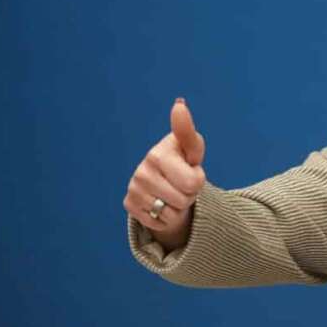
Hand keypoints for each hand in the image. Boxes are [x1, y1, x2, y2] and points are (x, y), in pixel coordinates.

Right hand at [123, 98, 206, 249]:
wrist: (165, 183)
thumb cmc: (183, 161)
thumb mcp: (192, 149)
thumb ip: (188, 134)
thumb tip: (179, 103)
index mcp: (159, 153)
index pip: (192, 181)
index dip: (197, 179)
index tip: (179, 154)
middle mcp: (143, 170)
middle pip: (186, 198)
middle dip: (192, 192)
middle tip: (184, 183)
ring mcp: (134, 188)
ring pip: (173, 212)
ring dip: (180, 206)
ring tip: (174, 192)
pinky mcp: (129, 205)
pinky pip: (160, 222)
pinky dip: (166, 218)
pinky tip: (162, 204)